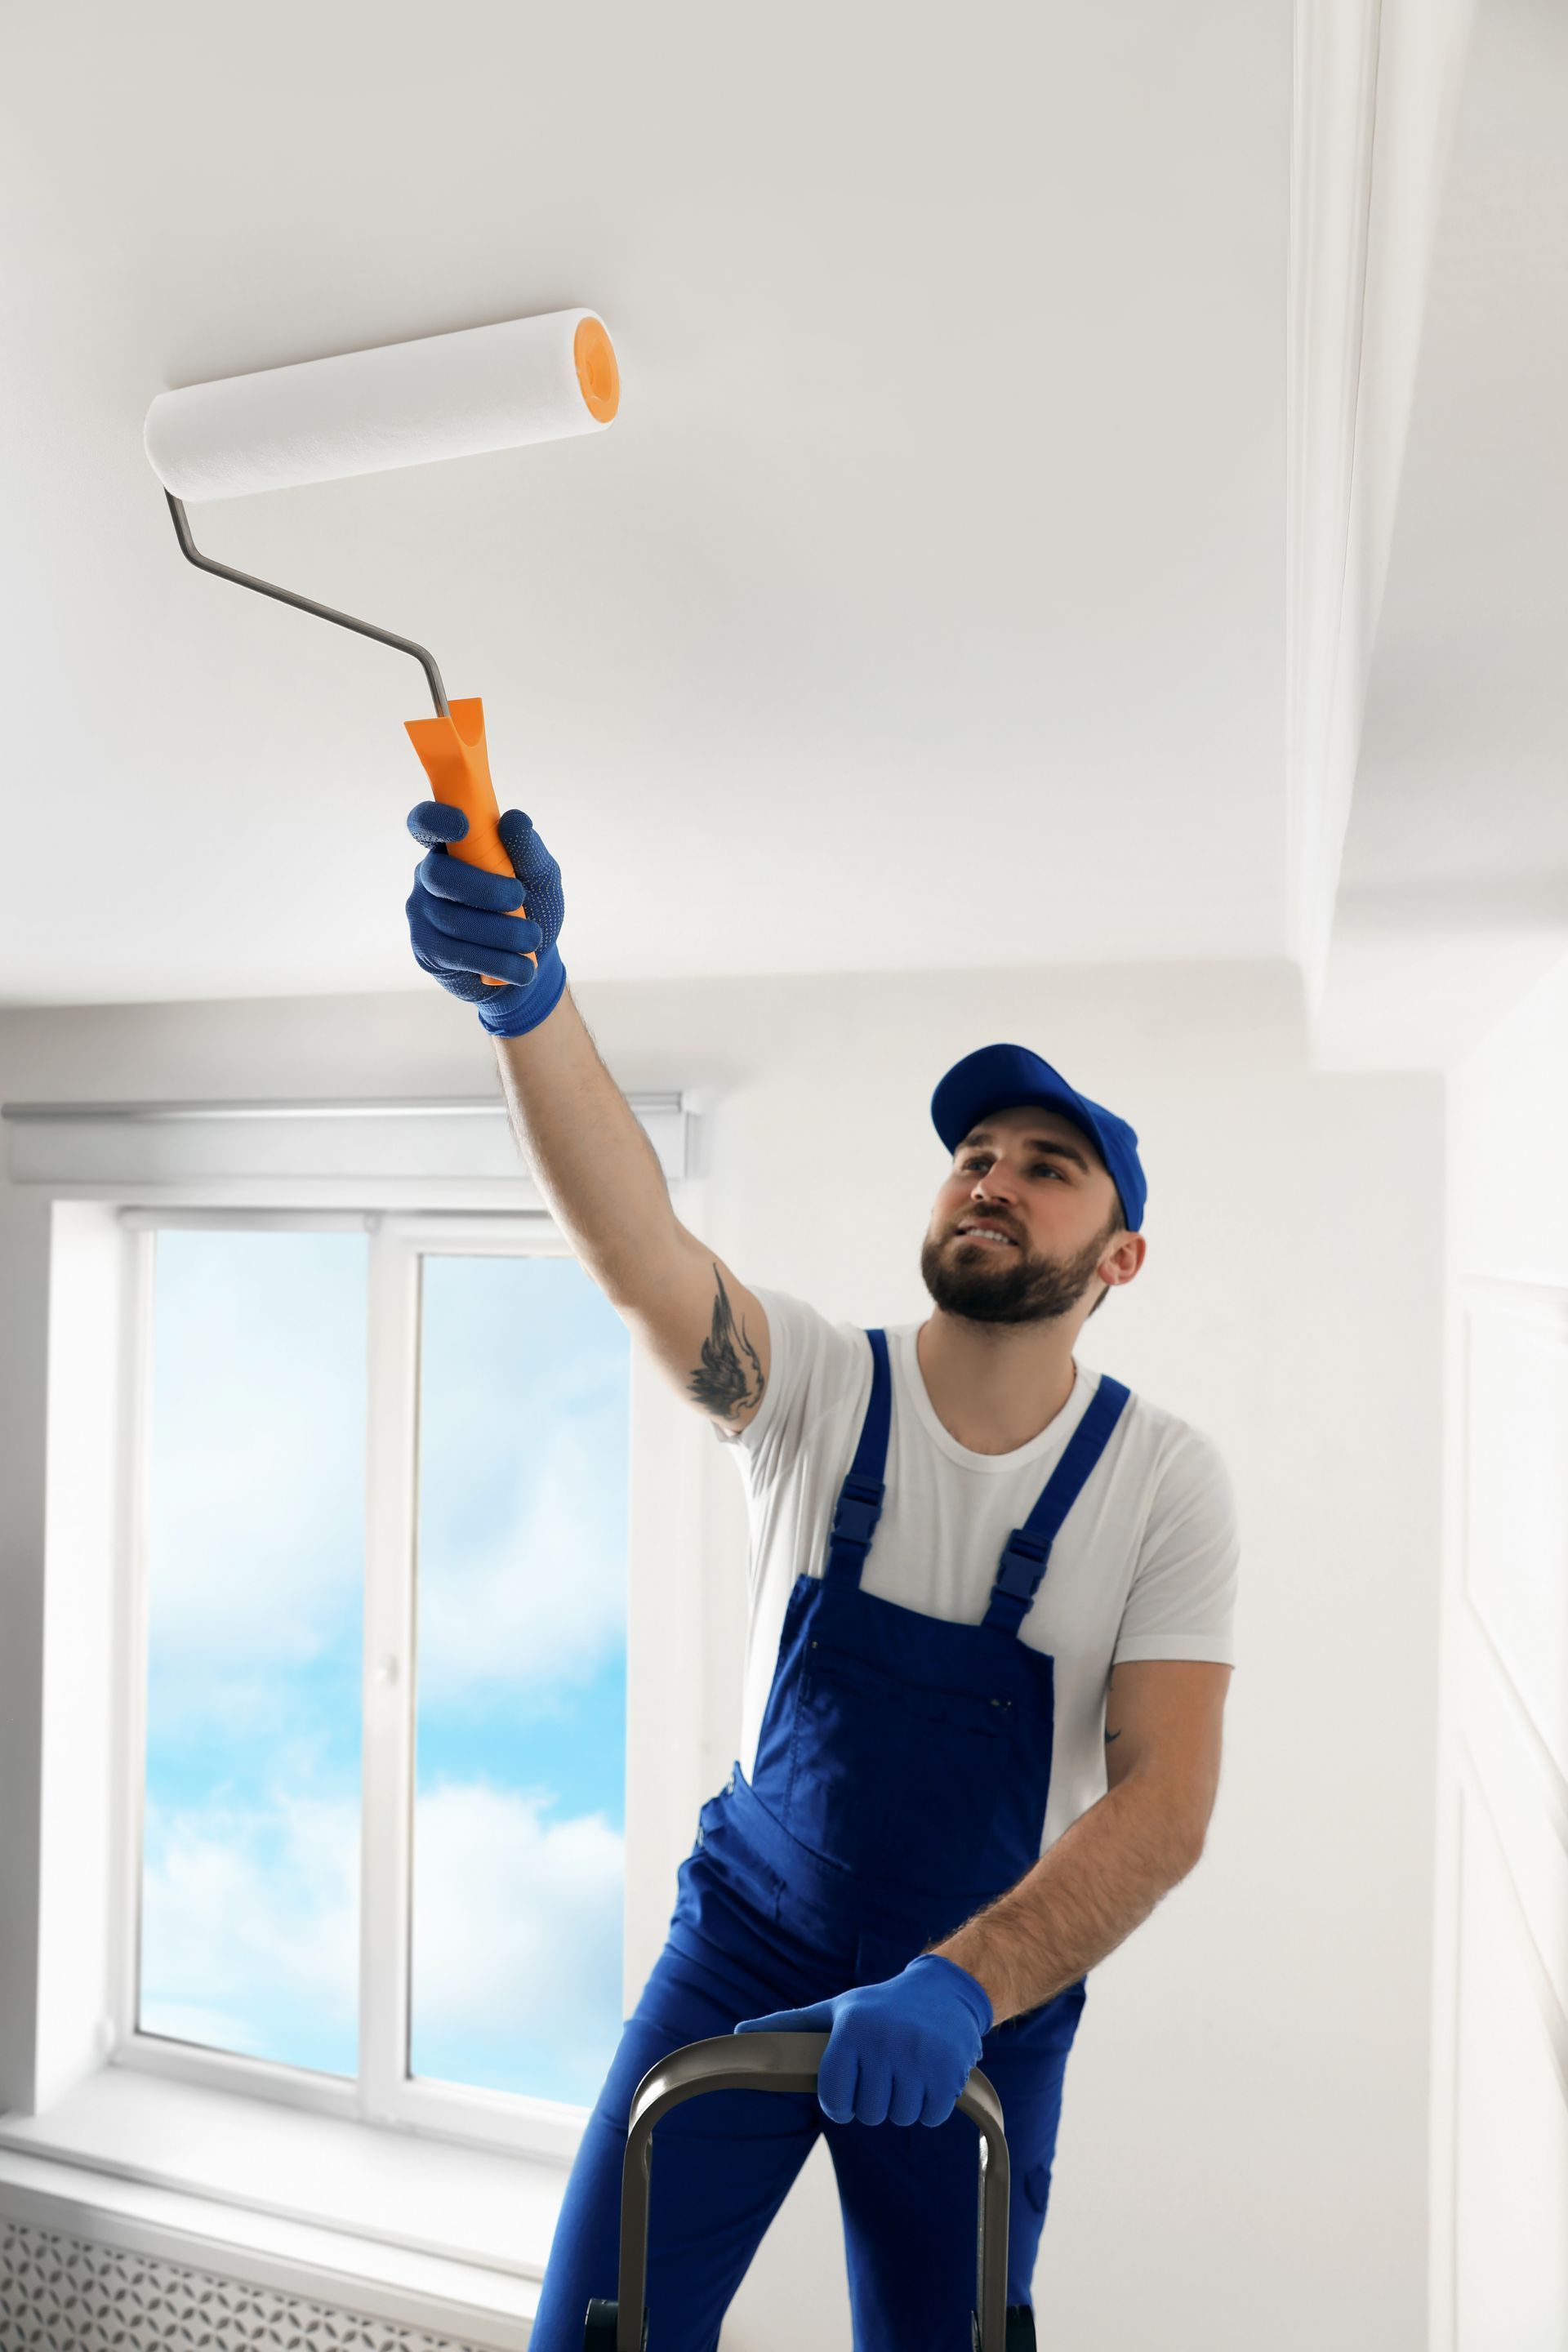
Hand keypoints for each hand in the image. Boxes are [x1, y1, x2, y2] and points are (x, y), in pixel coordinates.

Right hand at [405, 803, 566, 1036]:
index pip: (425, 823)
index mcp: (452, 846)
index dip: (435, 820)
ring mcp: (422, 913)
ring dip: (501, 931)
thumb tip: (515, 818)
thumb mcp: (541, 876)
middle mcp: (428, 875)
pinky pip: (456, 954)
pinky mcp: (427, 950)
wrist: (531, 960)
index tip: (463, 826)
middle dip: (483, 888)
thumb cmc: (532, 906)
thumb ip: (528, 850)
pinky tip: (524, 968)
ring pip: (450, 919)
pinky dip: (497, 961)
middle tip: (519, 898)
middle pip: (437, 874)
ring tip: (533, 938)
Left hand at [734, 1954, 991, 2126]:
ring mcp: (919, 2056)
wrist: (943, 1991)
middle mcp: (884, 2040)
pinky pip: (931, 2117)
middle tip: (884, 2072)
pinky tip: (929, 2075)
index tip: (851, 2084)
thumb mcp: (834, 2011)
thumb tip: (738, 2033)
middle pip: (870, 2114)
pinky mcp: (949, 2070)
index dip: (842, 2101)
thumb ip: (789, 2026)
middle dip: (876, 2100)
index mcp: (851, 2029)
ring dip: (904, 2103)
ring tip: (907, 2070)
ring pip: (901, 2117)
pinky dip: (931, 2105)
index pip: (835, 2101)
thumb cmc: (879, 2007)